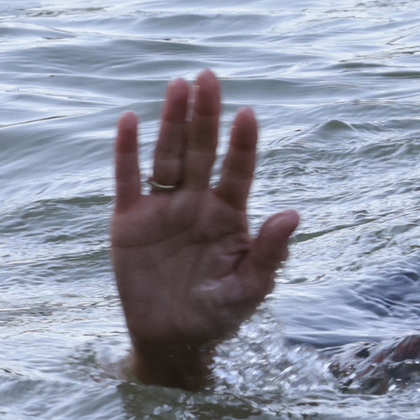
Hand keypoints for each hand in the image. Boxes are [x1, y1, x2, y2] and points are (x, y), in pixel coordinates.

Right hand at [109, 69, 297, 390]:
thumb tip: (293, 213)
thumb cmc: (218, 316)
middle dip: (206, 115)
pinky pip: (128, 179)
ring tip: (179, 84)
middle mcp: (197, 203)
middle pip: (202, 151)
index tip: (248, 114)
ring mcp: (162, 209)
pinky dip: (127, 151)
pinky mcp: (129, 221)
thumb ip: (269, 253)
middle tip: (209, 76)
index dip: (242, 144)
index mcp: (228, 215)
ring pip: (167, 155)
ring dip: (172, 121)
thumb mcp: (248, 290)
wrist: (172, 342)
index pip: (238, 170)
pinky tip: (130, 120)